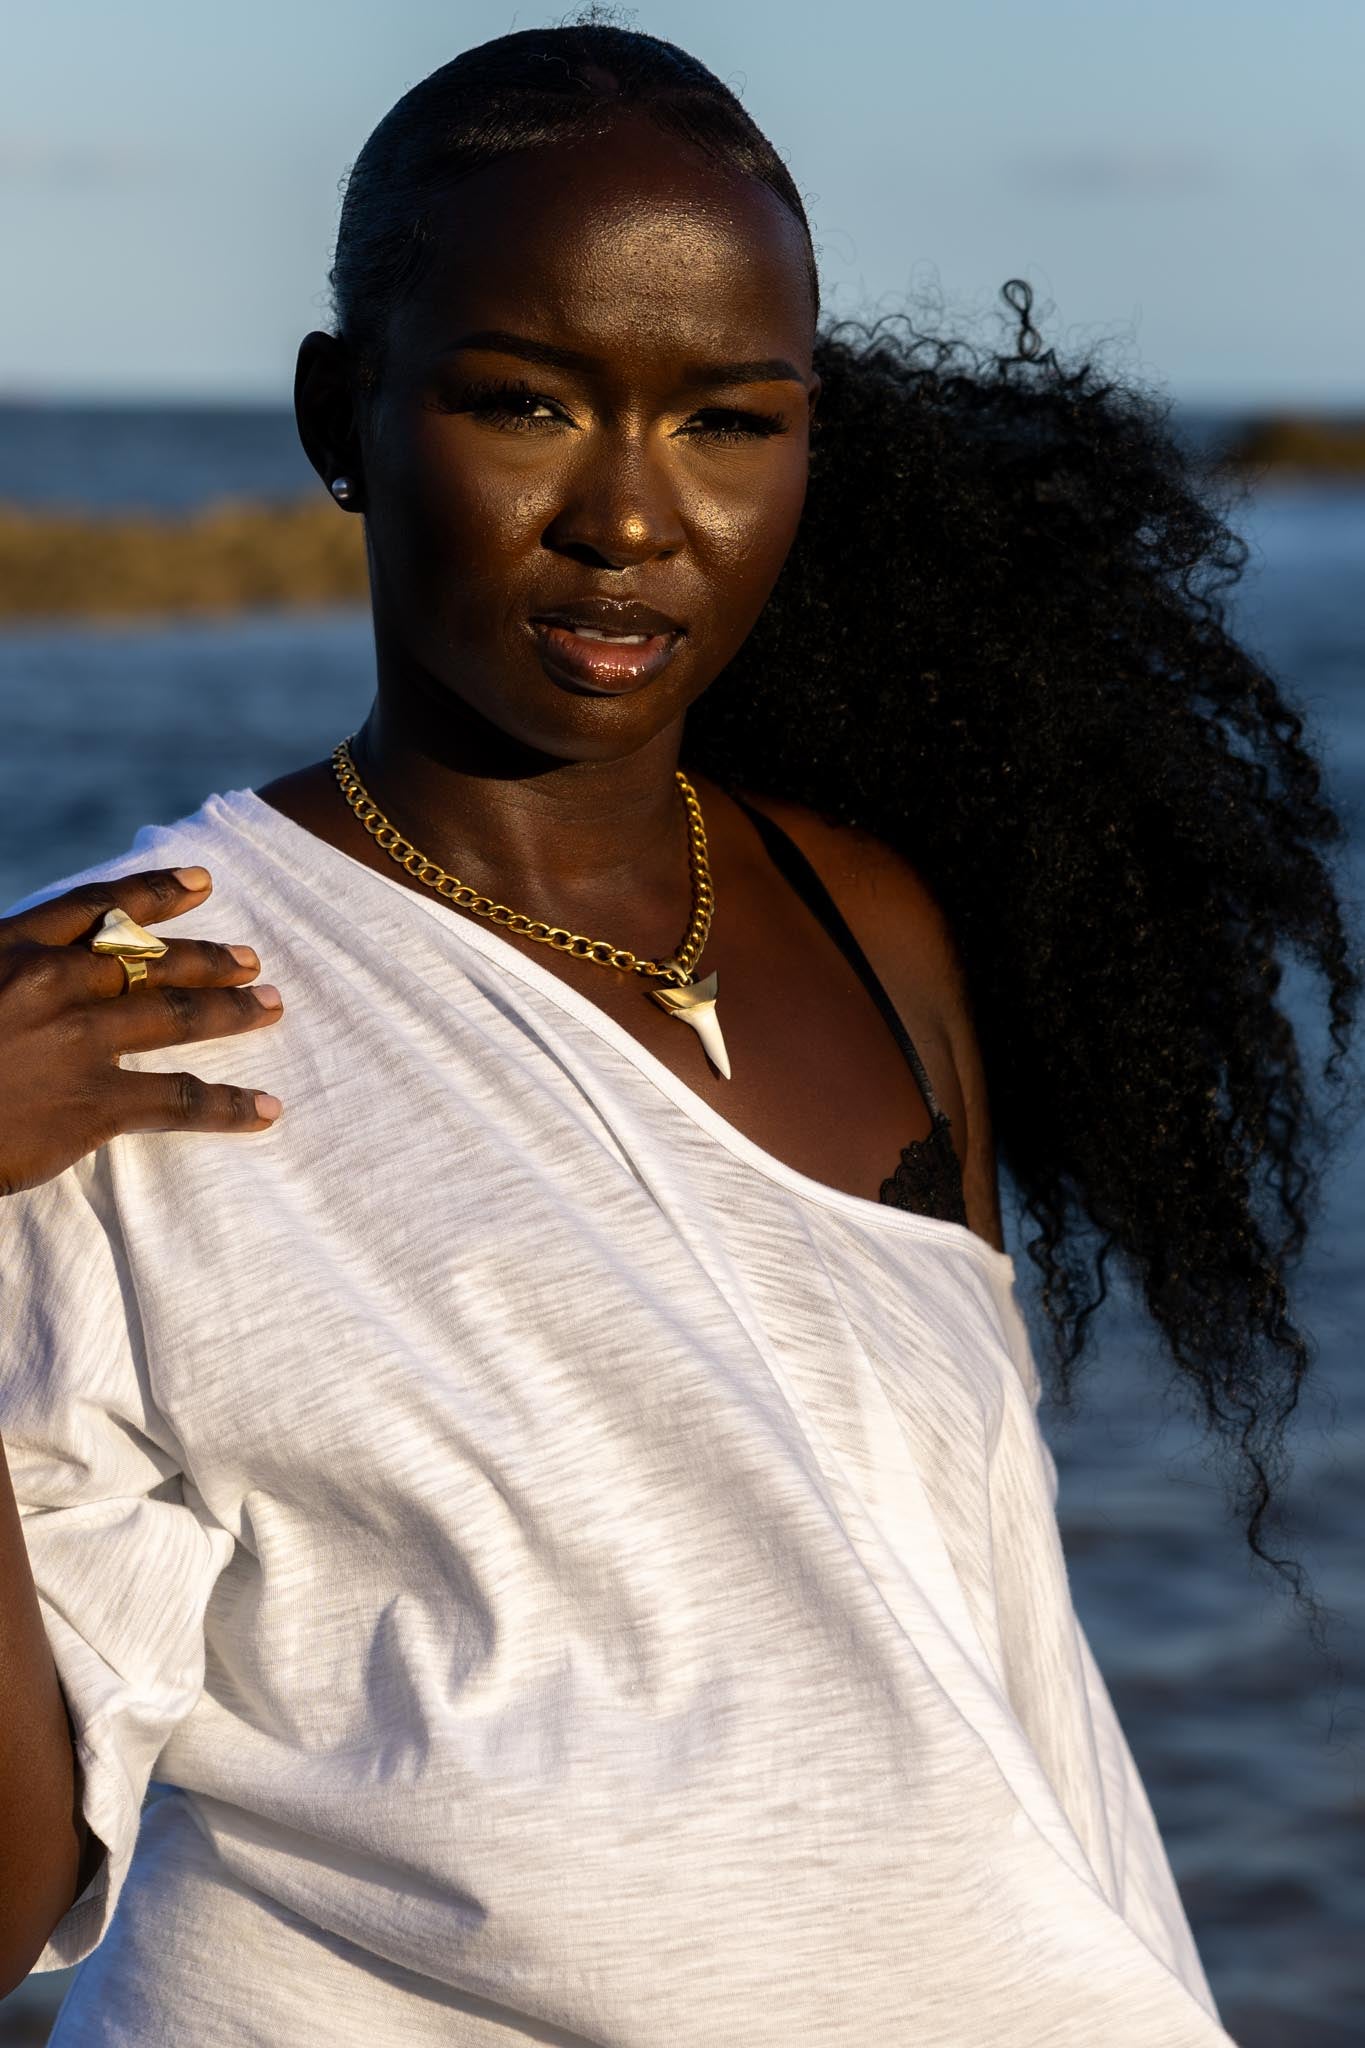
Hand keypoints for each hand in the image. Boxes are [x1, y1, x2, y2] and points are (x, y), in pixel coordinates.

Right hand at [0, 866, 283, 1197]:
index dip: (154, 892)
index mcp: (8, 945)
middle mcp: (51, 982)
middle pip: (150, 960)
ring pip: (176, 1016)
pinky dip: (230, 1106)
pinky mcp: (92, 1103)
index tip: (201, 882)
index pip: (96, 907)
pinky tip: (266, 1108)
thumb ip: (1, 966)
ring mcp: (77, 1041)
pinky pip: (179, 1101)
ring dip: (232, 1011)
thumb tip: (29, 967)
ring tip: (271, 1006)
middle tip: (251, 958)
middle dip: (208, 958)